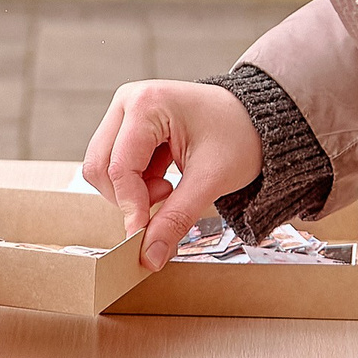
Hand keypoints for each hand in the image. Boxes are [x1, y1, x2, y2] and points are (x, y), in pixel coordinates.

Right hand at [82, 79, 263, 268]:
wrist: (258, 120)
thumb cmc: (240, 136)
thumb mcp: (211, 180)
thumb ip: (177, 218)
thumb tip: (149, 257)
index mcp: (147, 103)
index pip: (119, 167)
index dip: (130, 207)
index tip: (144, 240)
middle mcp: (128, 100)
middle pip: (100, 166)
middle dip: (128, 197)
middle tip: (166, 201)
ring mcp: (125, 111)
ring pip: (103, 168)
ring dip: (131, 192)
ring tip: (169, 189)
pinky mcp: (128, 125)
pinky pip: (114, 165)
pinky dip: (135, 184)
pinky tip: (165, 181)